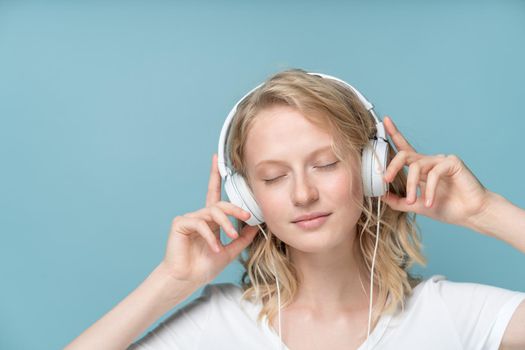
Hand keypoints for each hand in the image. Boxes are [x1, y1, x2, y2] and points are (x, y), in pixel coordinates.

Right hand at [159, 153, 258, 287]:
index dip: (215, 175)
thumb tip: (256, 226)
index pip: (215, 194)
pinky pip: (200, 223)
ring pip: (212, 212)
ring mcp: (189, 218)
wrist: (186, 280)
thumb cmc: (204, 267)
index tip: (217, 159)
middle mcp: (199, 216)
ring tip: (231, 237)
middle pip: (220, 203)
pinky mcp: (180, 223)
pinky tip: (214, 247)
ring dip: (225, 224)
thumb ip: (242, 238)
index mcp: (210, 220)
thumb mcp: (230, 251)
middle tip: (247, 215)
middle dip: (235, 207)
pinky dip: (210, 235)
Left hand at [380, 116, 490, 227]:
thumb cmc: (446, 208)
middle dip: (392, 166)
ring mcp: (441, 160)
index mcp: (420, 168)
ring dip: (412, 185)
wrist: (471, 214)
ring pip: (416, 166)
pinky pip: (434, 173)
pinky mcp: (452, 163)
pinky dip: (429, 189)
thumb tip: (380, 195)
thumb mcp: (416, 205)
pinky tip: (430, 202)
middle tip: (385, 179)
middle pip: (404, 154)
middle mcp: (429, 161)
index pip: (404, 148)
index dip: (394, 134)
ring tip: (413, 201)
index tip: (384, 120)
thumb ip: (398, 201)